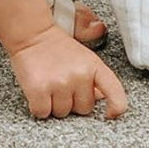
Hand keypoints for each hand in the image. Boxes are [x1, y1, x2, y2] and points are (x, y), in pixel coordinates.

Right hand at [7, 25, 128, 120]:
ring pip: (62, 113)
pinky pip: (43, 113)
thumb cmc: (57, 48)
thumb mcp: (83, 58)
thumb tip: (102, 98)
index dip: (116, 107)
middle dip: (73, 101)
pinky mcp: (39, 90)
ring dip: (55, 104)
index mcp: (94, 65)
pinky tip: (38, 90)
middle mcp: (79, 75)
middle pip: (84, 109)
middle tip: (62, 83)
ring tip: (50, 84)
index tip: (110, 114)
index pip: (114, 91)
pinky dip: (39, 107)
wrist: (32, 33)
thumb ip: (94, 78)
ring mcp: (60, 83)